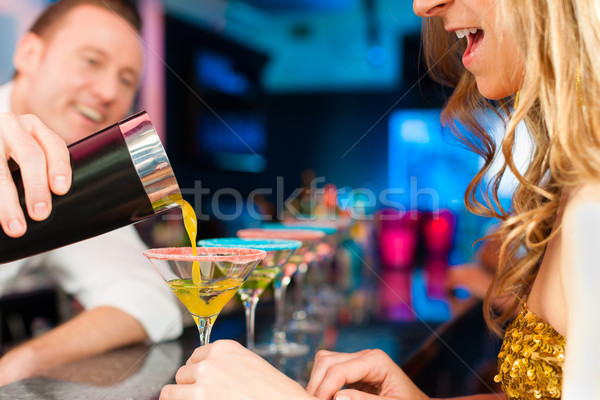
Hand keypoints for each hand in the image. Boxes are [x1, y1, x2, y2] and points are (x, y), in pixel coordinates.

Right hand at [0, 113, 70, 236]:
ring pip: (0, 171)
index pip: (54, 145)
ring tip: (15, 226)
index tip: (60, 190)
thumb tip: (55, 206)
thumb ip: (43, 168)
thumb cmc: (10, 152)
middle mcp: (12, 126)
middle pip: (30, 156)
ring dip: (7, 202)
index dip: (59, 167)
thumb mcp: (27, 150)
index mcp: (34, 128)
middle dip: (36, 187)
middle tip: (40, 214)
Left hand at [160, 340, 314, 399]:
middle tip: (207, 397)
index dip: (200, 373)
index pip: (196, 357)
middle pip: (184, 372)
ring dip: (183, 398)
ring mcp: (201, 381)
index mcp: (224, 348)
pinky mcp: (195, 399)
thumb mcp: (250, 367)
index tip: (206, 384)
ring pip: (172, 390)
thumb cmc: (273, 393)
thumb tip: (206, 374)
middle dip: (191, 386)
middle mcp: (210, 361)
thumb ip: (226, 365)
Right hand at [306, 349, 429, 399]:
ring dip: (318, 380)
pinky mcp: (353, 369)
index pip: (339, 369)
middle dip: (317, 384)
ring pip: (325, 361)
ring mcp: (358, 360)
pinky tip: (325, 397)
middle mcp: (365, 355)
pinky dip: (323, 382)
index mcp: (377, 360)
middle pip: (327, 360)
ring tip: (319, 399)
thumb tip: (337, 397)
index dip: (324, 389)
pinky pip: (330, 368)